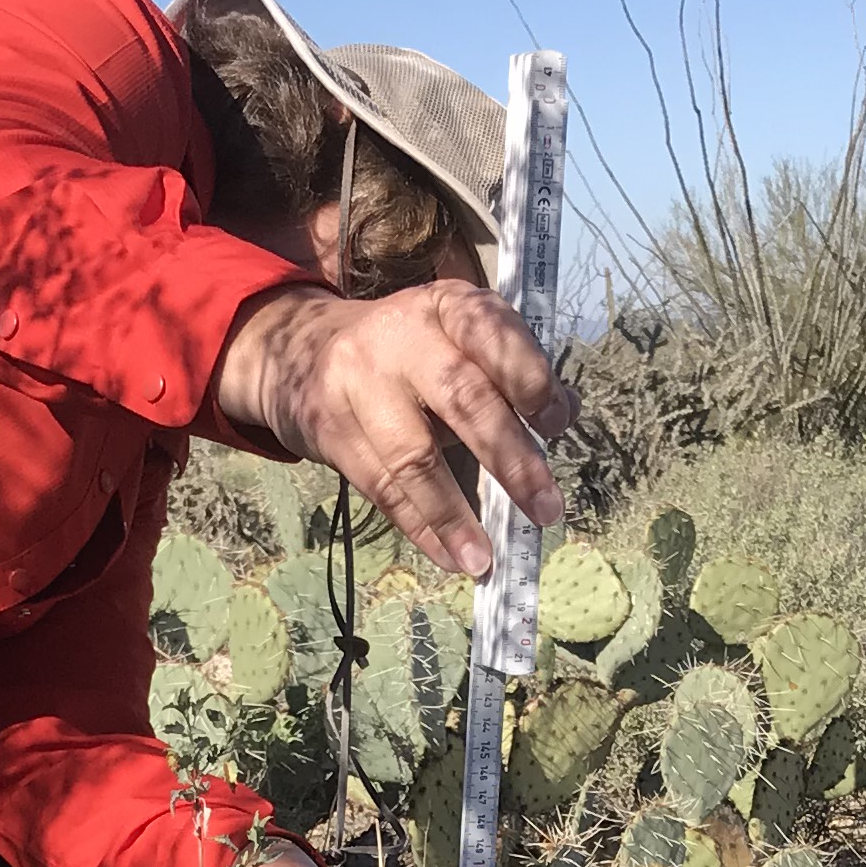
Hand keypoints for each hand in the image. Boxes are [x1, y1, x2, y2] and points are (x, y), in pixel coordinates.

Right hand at [211, 279, 577, 577]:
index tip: (555, 423)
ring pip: (413, 456)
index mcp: (446, 306)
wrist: (300, 349)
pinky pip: (382, 488)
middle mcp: (402, 336)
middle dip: (508, 456)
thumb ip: (509, 371)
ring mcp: (360, 383)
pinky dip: (421, 528)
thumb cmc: (408, 351)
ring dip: (454, 514)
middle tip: (545, 507)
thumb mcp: (457, 339)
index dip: (527, 376)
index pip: (490, 332)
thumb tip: (565, 412)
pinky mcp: (331, 430)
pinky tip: (451, 556)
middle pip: (460, 395)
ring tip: (485, 559)